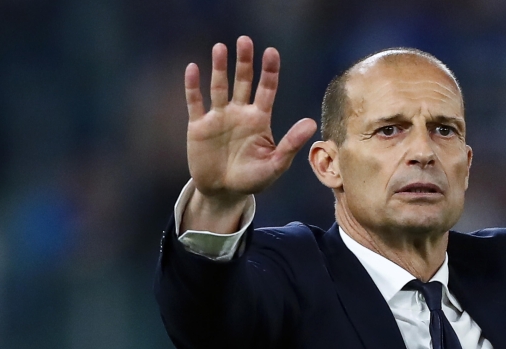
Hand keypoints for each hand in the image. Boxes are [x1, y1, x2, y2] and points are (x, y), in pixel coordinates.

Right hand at [185, 36, 316, 204]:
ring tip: (220, 48)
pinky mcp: (198, 127)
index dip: (269, 71)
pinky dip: (193, 86)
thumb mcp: (275, 165)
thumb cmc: (252, 179)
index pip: (266, 89)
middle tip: (245, 40)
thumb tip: (312, 123)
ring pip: (219, 87)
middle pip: (243, 81)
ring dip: (219, 68)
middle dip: (244, 61)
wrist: (223, 192)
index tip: (271, 52)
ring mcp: (218, 118)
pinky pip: (196, 102)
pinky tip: (193, 68)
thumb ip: (291, 144)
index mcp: (259, 119)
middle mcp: (239, 113)